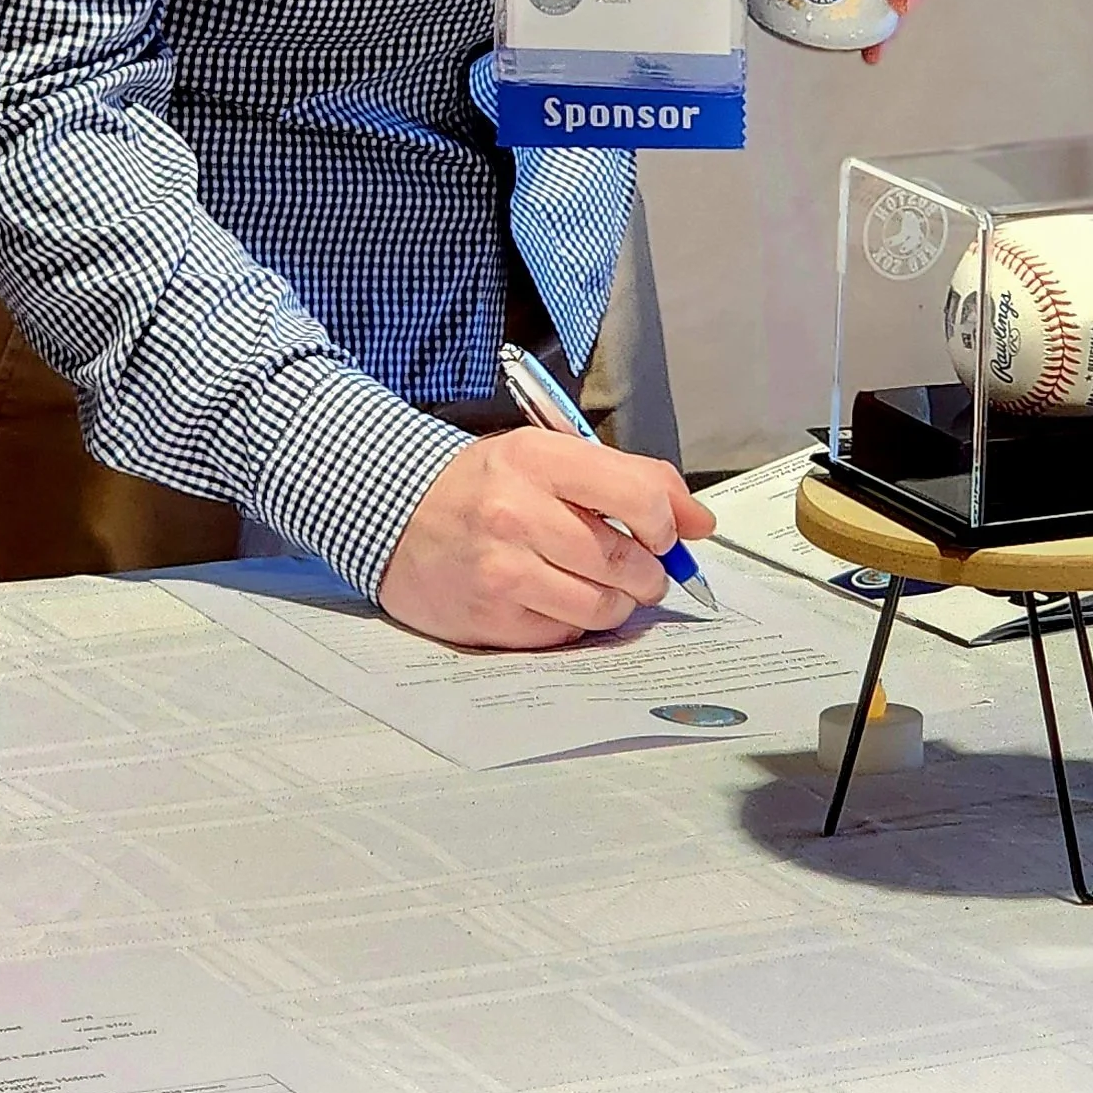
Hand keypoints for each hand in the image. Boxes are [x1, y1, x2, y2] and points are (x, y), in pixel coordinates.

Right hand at [380, 427, 713, 649]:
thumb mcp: (547, 457)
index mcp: (537, 458)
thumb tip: (700, 521)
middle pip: (627, 561)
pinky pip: (567, 634)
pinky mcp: (492, 617)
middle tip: (638, 569)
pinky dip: (576, 623)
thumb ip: (628, 480)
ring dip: (617, 604)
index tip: (662, 534)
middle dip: (649, 574)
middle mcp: (517, 512)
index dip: (666, 524)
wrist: (392, 517)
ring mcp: (502, 570)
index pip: (638, 496)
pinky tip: (557, 599)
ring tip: (599, 586)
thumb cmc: (480, 487)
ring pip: (604, 607)